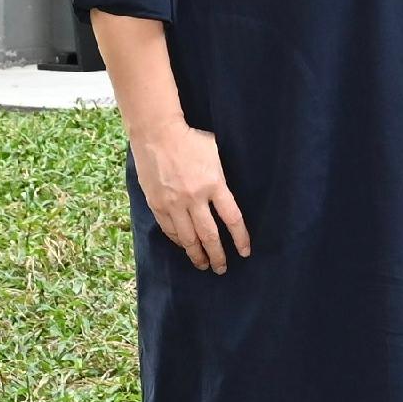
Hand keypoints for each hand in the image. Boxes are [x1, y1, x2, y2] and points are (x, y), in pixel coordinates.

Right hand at [132, 117, 249, 273]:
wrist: (157, 133)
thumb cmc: (191, 139)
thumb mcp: (216, 153)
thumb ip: (222, 178)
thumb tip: (230, 197)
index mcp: (214, 183)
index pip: (232, 219)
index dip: (240, 238)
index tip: (245, 252)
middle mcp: (194, 197)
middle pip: (210, 235)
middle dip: (218, 255)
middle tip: (222, 268)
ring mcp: (174, 203)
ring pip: (188, 238)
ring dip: (197, 255)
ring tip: (203, 265)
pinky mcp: (157, 204)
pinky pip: (170, 230)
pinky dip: (179, 241)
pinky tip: (185, 247)